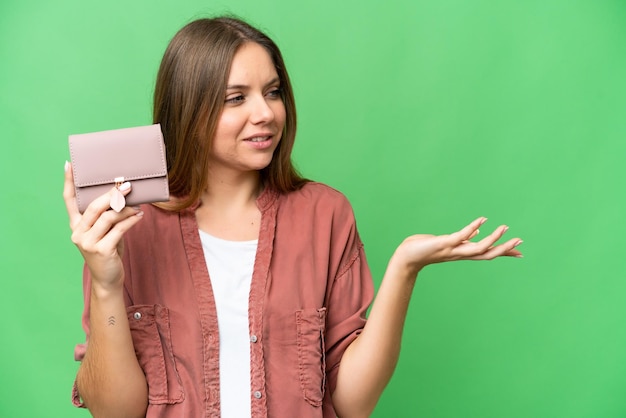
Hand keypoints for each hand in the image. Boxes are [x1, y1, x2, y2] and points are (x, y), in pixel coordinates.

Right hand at [63, 161, 143, 290]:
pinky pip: (119, 229)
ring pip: (108, 217)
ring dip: (126, 209)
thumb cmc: (108, 251)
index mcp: (76, 226)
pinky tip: (139, 216)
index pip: (68, 201)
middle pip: (94, 206)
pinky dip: (131, 221)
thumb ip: (106, 217)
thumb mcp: (103, 233)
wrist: (108, 279)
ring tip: (137, 205)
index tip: (69, 165)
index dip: (68, 182)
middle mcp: (78, 233)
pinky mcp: (101, 250)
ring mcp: (88, 243)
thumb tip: (122, 195)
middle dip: (112, 194)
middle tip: (126, 185)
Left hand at [391, 217, 522, 276]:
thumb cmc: (426, 248)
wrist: (407, 257)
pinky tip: (482, 219)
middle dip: (504, 248)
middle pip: (487, 254)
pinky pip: (461, 236)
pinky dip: (472, 228)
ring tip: (505, 227)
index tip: (520, 252)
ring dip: (493, 238)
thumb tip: (479, 231)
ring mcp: (453, 249)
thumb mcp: (449, 242)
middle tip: (520, 240)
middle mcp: (460, 254)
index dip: (503, 252)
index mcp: (463, 253)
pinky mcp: (444, 243)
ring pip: (478, 247)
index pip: (487, 254)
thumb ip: (464, 238)